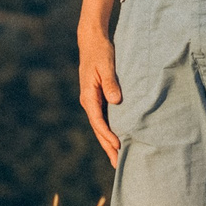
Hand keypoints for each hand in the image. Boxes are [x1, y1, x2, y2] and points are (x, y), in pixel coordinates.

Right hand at [78, 33, 123, 164]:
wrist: (92, 42)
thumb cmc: (100, 52)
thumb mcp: (106, 66)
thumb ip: (110, 83)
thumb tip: (115, 101)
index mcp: (88, 96)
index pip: (98, 121)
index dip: (107, 135)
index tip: (117, 146)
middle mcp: (89, 101)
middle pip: (98, 129)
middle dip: (107, 146)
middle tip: (117, 163)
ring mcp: (93, 101)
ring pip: (101, 126)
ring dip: (108, 142)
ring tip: (117, 158)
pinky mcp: (98, 98)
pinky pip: (104, 118)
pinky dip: (110, 130)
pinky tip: (117, 138)